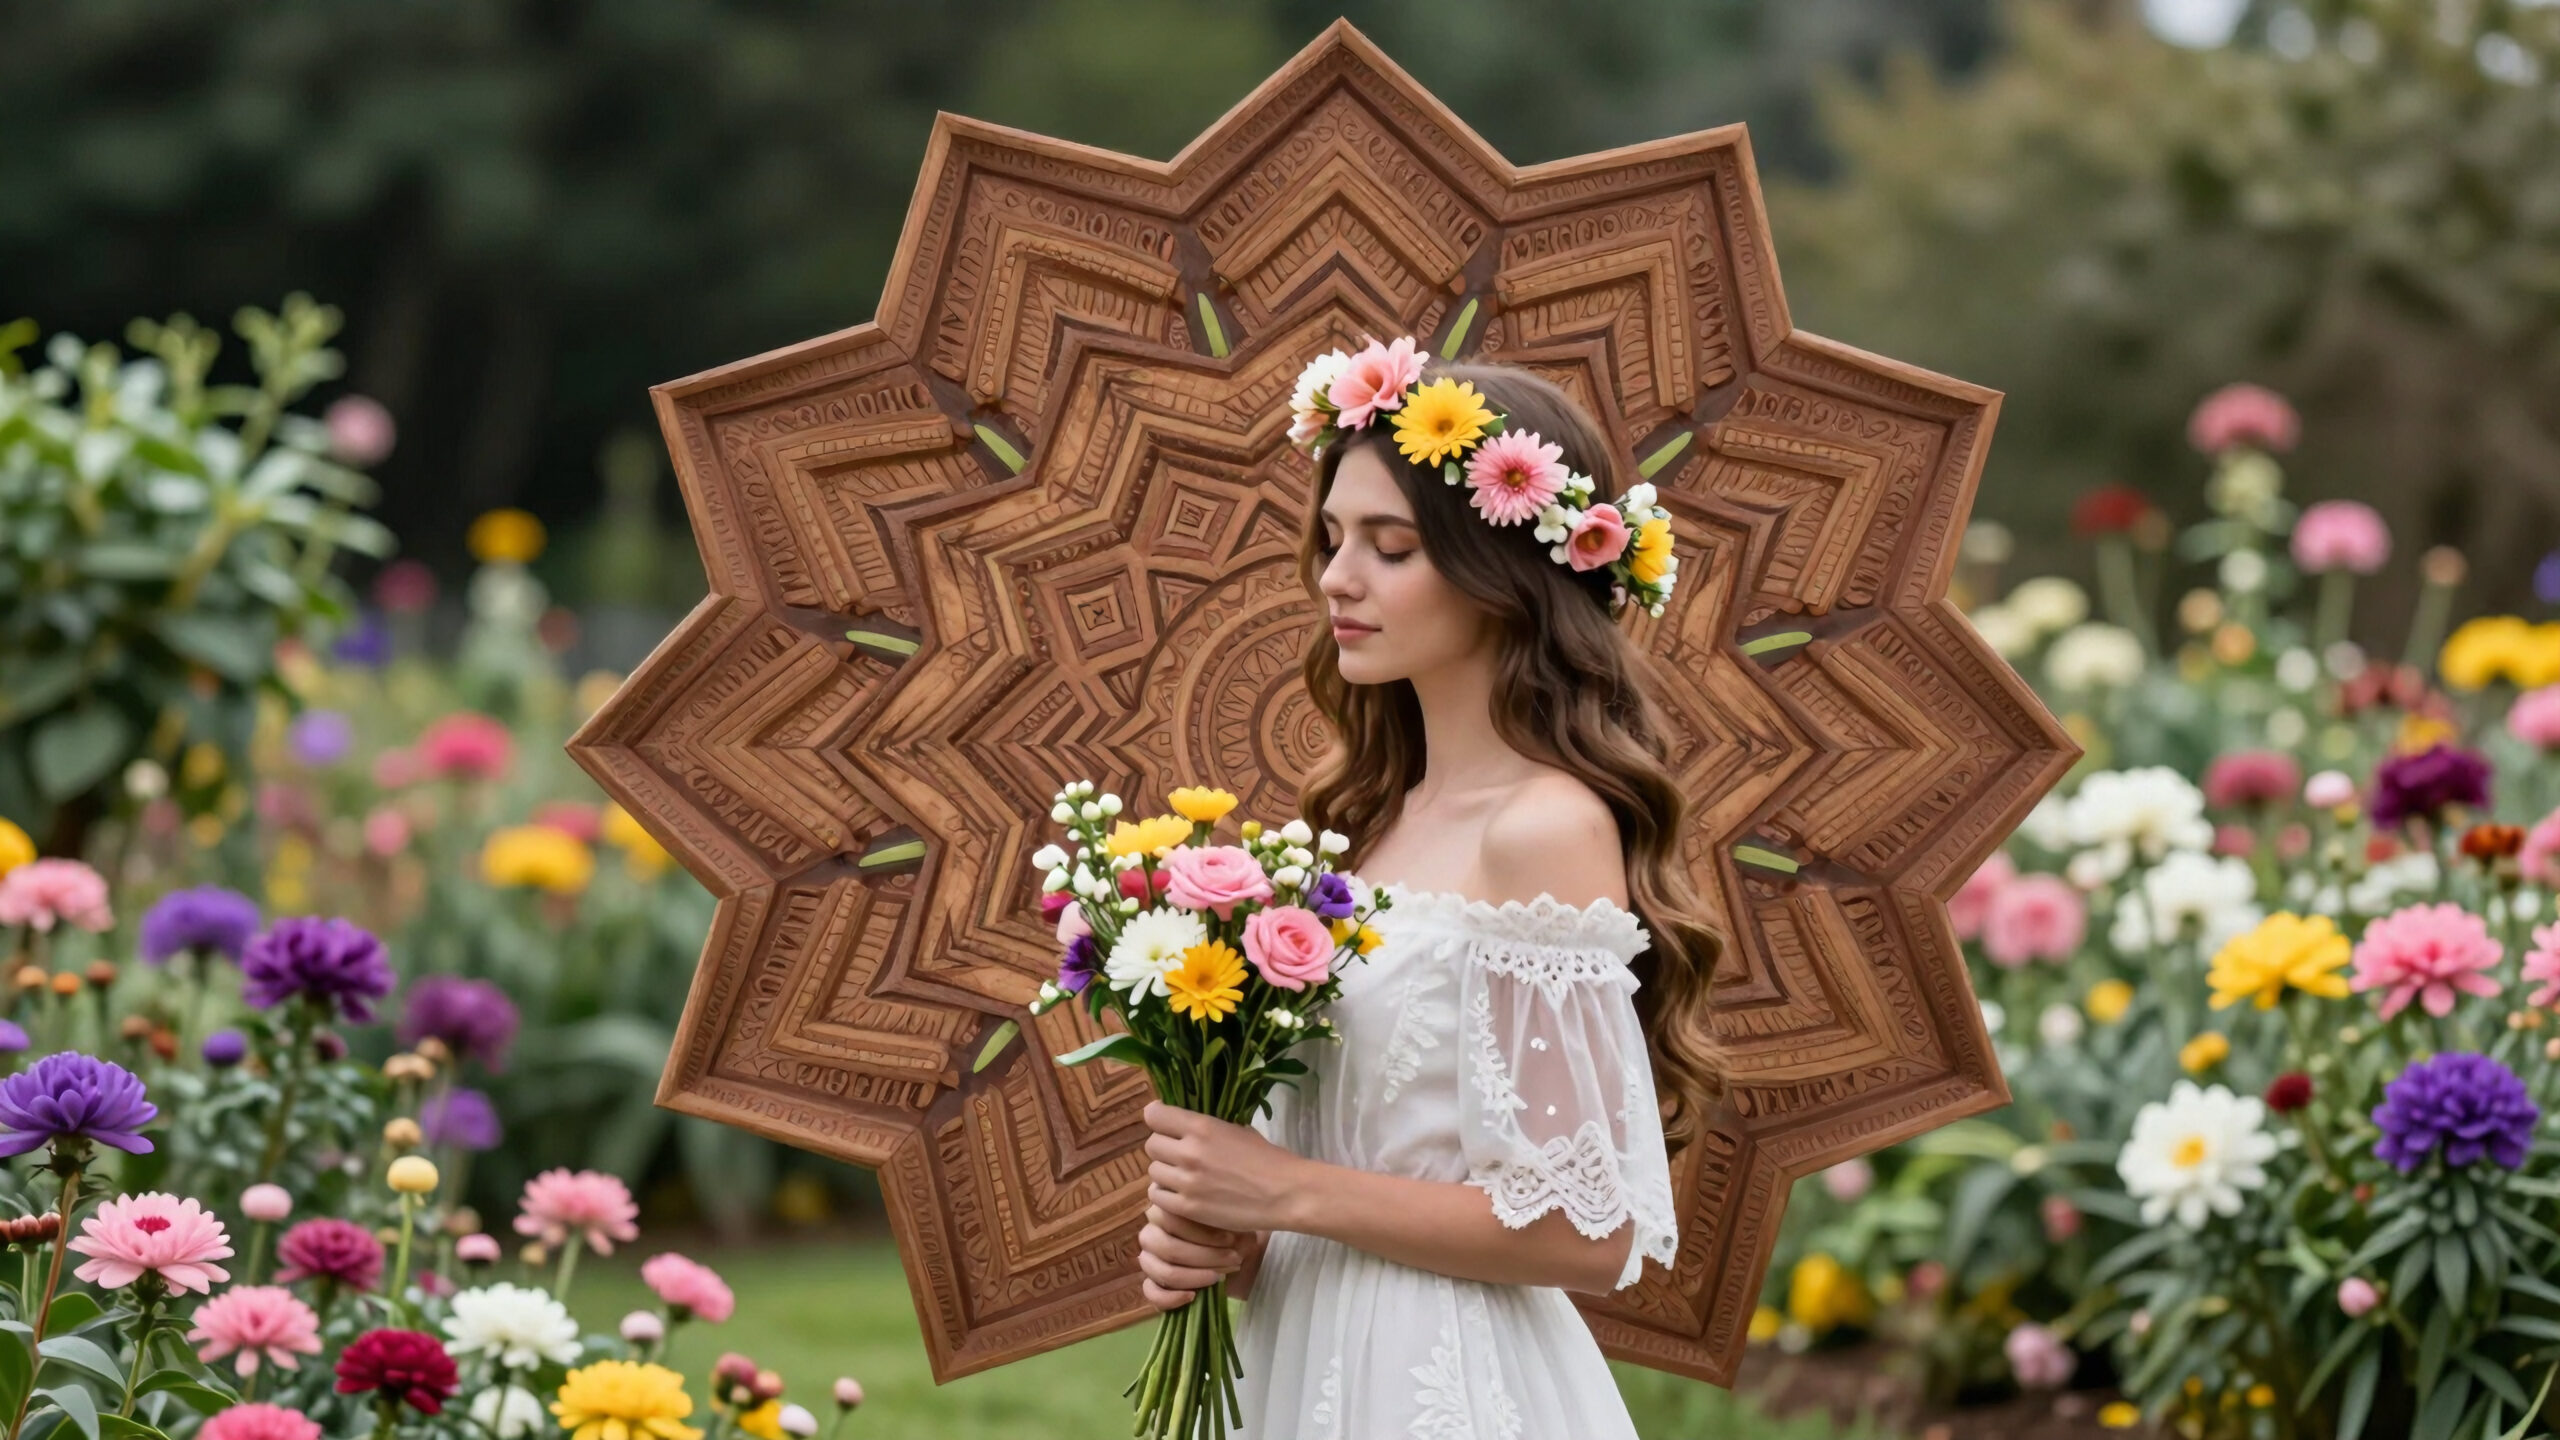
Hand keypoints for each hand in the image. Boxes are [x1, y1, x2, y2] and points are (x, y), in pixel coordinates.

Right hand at [1137, 1203, 1241, 1311]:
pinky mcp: (1152, 1285)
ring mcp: (1149, 1260)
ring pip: (1163, 1272)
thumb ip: (1219, 1218)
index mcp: (1164, 1211)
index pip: (1172, 1220)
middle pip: (1168, 1248)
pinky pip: (1152, 1294)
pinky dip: (1172, 1298)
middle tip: (1232, 1259)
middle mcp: (1151, 1234)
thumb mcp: (1231, 1220)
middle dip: (1203, 1257)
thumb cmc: (1232, 1233)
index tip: (1230, 1240)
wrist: (1237, 1257)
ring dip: (1194, 1277)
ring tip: (1218, 1277)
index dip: (1202, 1233)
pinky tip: (1193, 1296)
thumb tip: (1220, 1222)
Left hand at [1142, 1100, 1305, 1234]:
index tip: (1165, 1123)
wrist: (1286, 1193)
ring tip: (1182, 1177)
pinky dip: (1166, 1194)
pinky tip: (1182, 1194)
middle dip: (1163, 1147)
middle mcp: (1189, 1151)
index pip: (1154, 1115)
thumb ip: (1206, 1128)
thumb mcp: (1236, 1130)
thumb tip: (1183, 1126)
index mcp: (1202, 1126)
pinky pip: (1158, 1197)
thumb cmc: (1268, 1159)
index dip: (1158, 1118)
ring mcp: (1186, 1181)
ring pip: (1152, 1171)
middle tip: (1177, 1154)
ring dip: (1165, 1172)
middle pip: (1151, 1144)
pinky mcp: (1188, 1207)